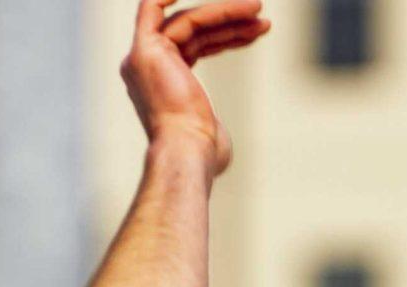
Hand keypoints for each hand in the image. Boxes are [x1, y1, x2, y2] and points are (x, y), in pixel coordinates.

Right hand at [123, 0, 268, 176]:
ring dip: (225, 13)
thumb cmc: (204, 151)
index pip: (196, 44)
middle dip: (230, 21)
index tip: (257, 29)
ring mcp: (144, 58)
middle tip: (263, 19)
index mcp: (162, 84)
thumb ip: (208, 121)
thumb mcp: (210, 130)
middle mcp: (147, 68)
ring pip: (186, 20)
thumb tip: (217, 137)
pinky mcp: (146, 50)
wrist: (189, 153)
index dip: (227, 34)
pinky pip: (152, 7)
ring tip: (259, 11)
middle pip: (193, 29)